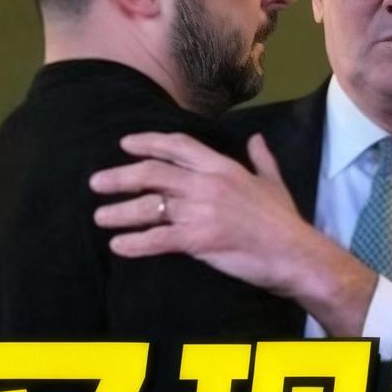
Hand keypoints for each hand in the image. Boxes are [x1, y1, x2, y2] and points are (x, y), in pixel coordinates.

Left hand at [90, 132, 375, 333]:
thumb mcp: (273, 182)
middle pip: (153, 173)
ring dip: (119, 212)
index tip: (125, 144)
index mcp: (223, 167)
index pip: (178, 146)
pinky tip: (118, 247)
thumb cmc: (285, 221)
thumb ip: (261, 159)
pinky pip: (158, 239)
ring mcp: (202, 211)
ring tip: (100, 217)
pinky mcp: (199, 240)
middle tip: (97, 182)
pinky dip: (134, 243)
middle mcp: (208, 184)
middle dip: (120, 176)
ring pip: (149, 207)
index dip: (148, 143)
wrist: (295, 253)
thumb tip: (257, 138)